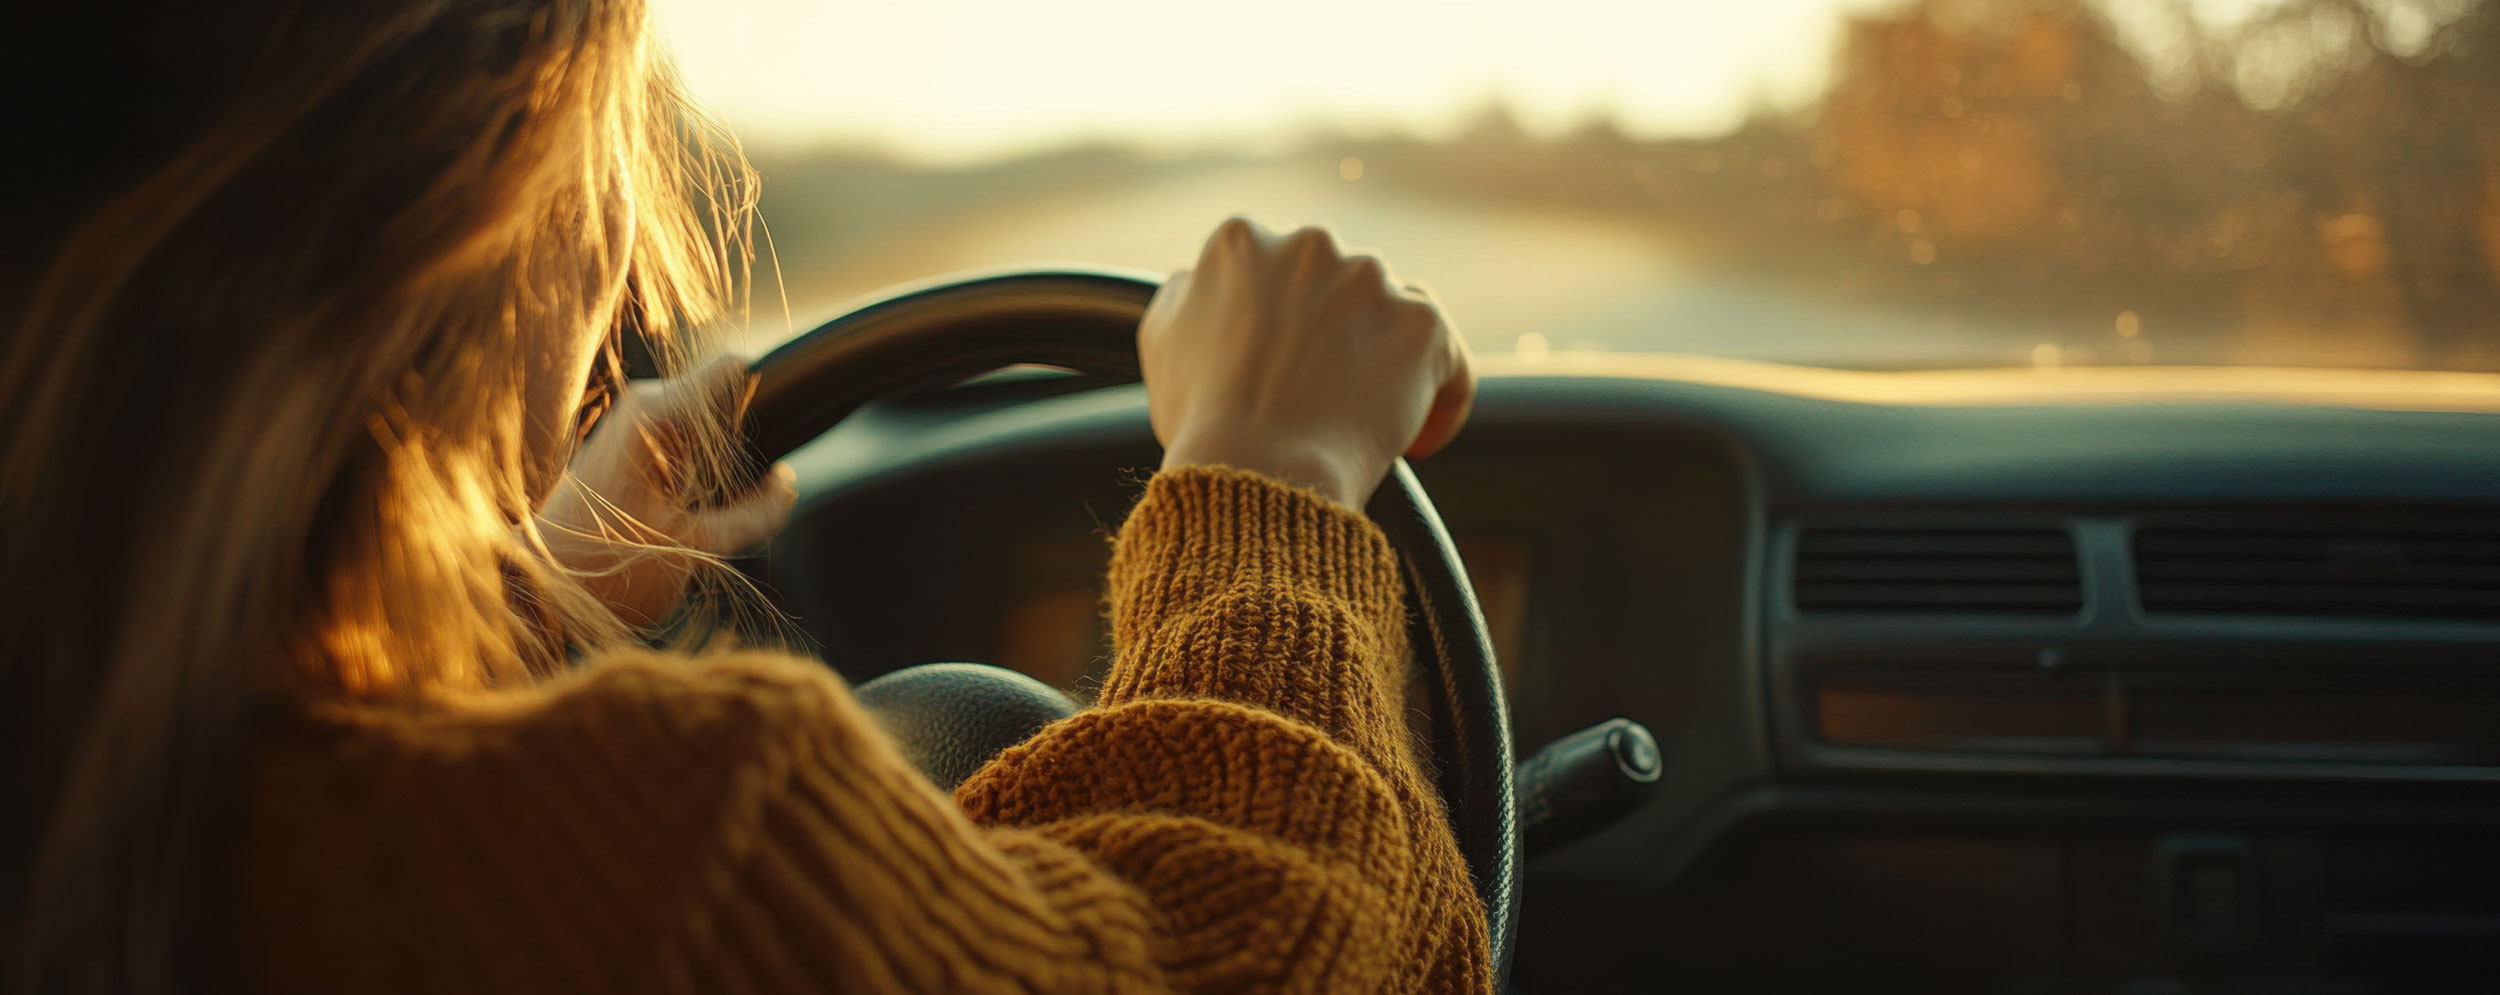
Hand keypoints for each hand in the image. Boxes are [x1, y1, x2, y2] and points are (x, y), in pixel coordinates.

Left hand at [535, 356, 796, 627]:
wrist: (536, 588)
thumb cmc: (611, 569)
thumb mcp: (700, 549)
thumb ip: (756, 514)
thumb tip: (787, 481)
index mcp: (660, 416)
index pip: (736, 368)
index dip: (768, 397)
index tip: (775, 445)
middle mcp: (645, 405)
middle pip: (726, 399)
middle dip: (746, 443)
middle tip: (741, 498)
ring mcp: (633, 422)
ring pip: (708, 423)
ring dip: (722, 462)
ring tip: (706, 511)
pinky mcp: (627, 444)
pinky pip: (685, 440)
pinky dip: (700, 471)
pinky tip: (688, 512)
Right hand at [1141, 217, 1474, 508]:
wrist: (1256, 470)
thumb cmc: (1203, 422)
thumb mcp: (1162, 341)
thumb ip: (1189, 293)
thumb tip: (1202, 282)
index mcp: (1241, 241)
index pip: (1279, 269)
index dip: (1284, 321)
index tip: (1283, 367)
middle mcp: (1310, 244)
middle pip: (1340, 286)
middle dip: (1337, 335)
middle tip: (1322, 398)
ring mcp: (1371, 280)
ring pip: (1395, 316)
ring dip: (1386, 360)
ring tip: (1365, 421)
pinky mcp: (1423, 325)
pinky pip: (1447, 361)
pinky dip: (1440, 399)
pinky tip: (1416, 441)